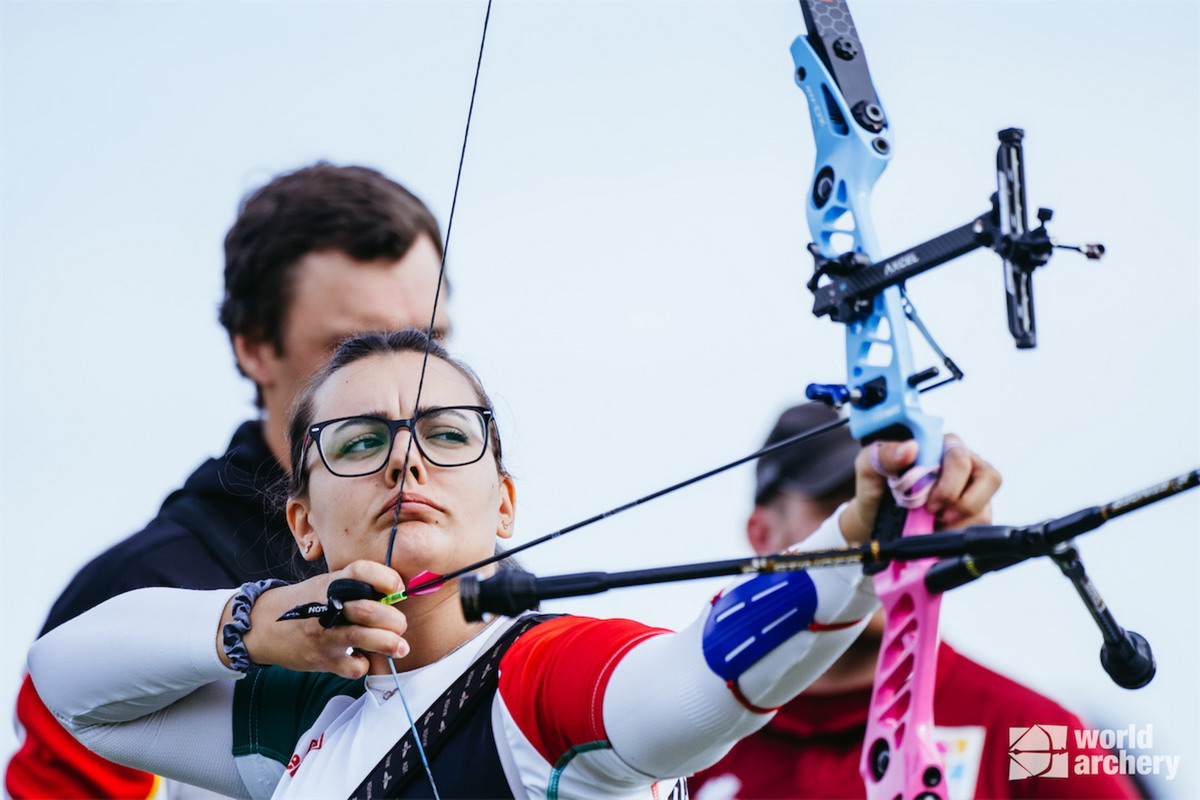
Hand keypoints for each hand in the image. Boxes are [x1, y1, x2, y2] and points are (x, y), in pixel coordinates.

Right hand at [223, 561, 408, 678]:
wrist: (263, 626)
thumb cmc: (307, 603)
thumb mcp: (327, 585)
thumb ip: (358, 587)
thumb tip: (397, 596)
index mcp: (332, 583)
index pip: (362, 571)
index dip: (386, 578)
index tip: (398, 589)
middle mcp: (328, 606)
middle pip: (369, 610)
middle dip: (393, 620)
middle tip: (399, 625)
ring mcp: (325, 635)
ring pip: (363, 638)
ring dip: (389, 643)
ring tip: (400, 647)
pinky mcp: (322, 660)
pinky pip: (354, 666)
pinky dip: (364, 664)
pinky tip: (361, 658)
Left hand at [839, 434, 1000, 543]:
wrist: (874, 520)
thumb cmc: (876, 486)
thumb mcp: (869, 466)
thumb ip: (885, 454)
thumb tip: (911, 448)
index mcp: (942, 445)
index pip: (961, 456)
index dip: (949, 483)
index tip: (928, 502)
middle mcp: (964, 464)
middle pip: (989, 478)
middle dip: (960, 502)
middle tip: (934, 513)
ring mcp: (973, 490)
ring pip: (985, 507)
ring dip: (957, 523)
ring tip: (931, 524)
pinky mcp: (975, 514)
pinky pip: (980, 526)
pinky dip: (957, 534)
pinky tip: (937, 531)